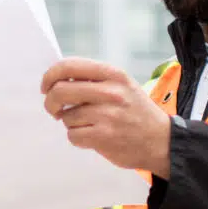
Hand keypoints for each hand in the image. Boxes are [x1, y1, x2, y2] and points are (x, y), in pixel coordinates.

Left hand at [41, 58, 172, 177]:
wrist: (162, 141)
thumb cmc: (136, 112)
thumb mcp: (122, 86)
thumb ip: (93, 80)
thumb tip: (57, 80)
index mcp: (113, 74)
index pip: (69, 66)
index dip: (50, 76)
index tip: (46, 87)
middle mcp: (110, 92)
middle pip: (60, 91)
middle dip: (51, 102)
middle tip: (54, 110)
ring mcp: (107, 115)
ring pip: (66, 116)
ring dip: (70, 123)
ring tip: (89, 124)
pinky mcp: (104, 137)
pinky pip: (73, 135)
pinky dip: (77, 138)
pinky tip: (92, 137)